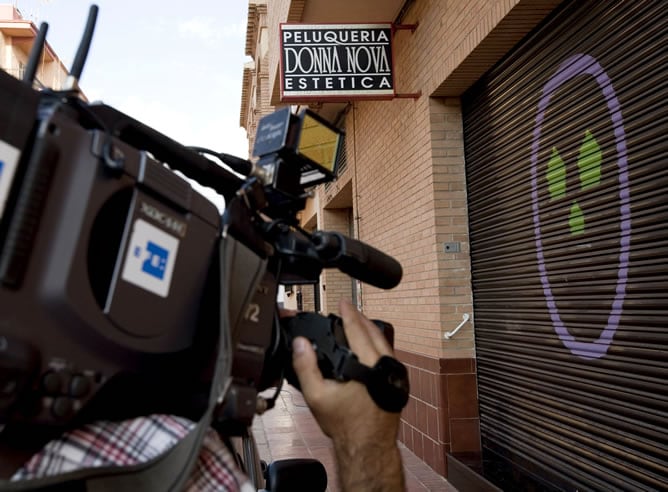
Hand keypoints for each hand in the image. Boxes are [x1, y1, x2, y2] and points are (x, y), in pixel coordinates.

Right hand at [291, 299, 404, 490]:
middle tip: (350, 309)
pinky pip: (388, 356)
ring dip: (370, 332)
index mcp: (368, 366)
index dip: (349, 314)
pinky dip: (377, 346)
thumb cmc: (345, 426)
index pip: (358, 331)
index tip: (344, 302)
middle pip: (374, 334)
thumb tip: (300, 344)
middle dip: (361, 319)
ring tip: (358, 324)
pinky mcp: (397, 384)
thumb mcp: (317, 396)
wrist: (368, 449)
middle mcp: (385, 367)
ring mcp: (394, 376)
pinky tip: (369, 348)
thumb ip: (306, 367)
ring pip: (384, 345)